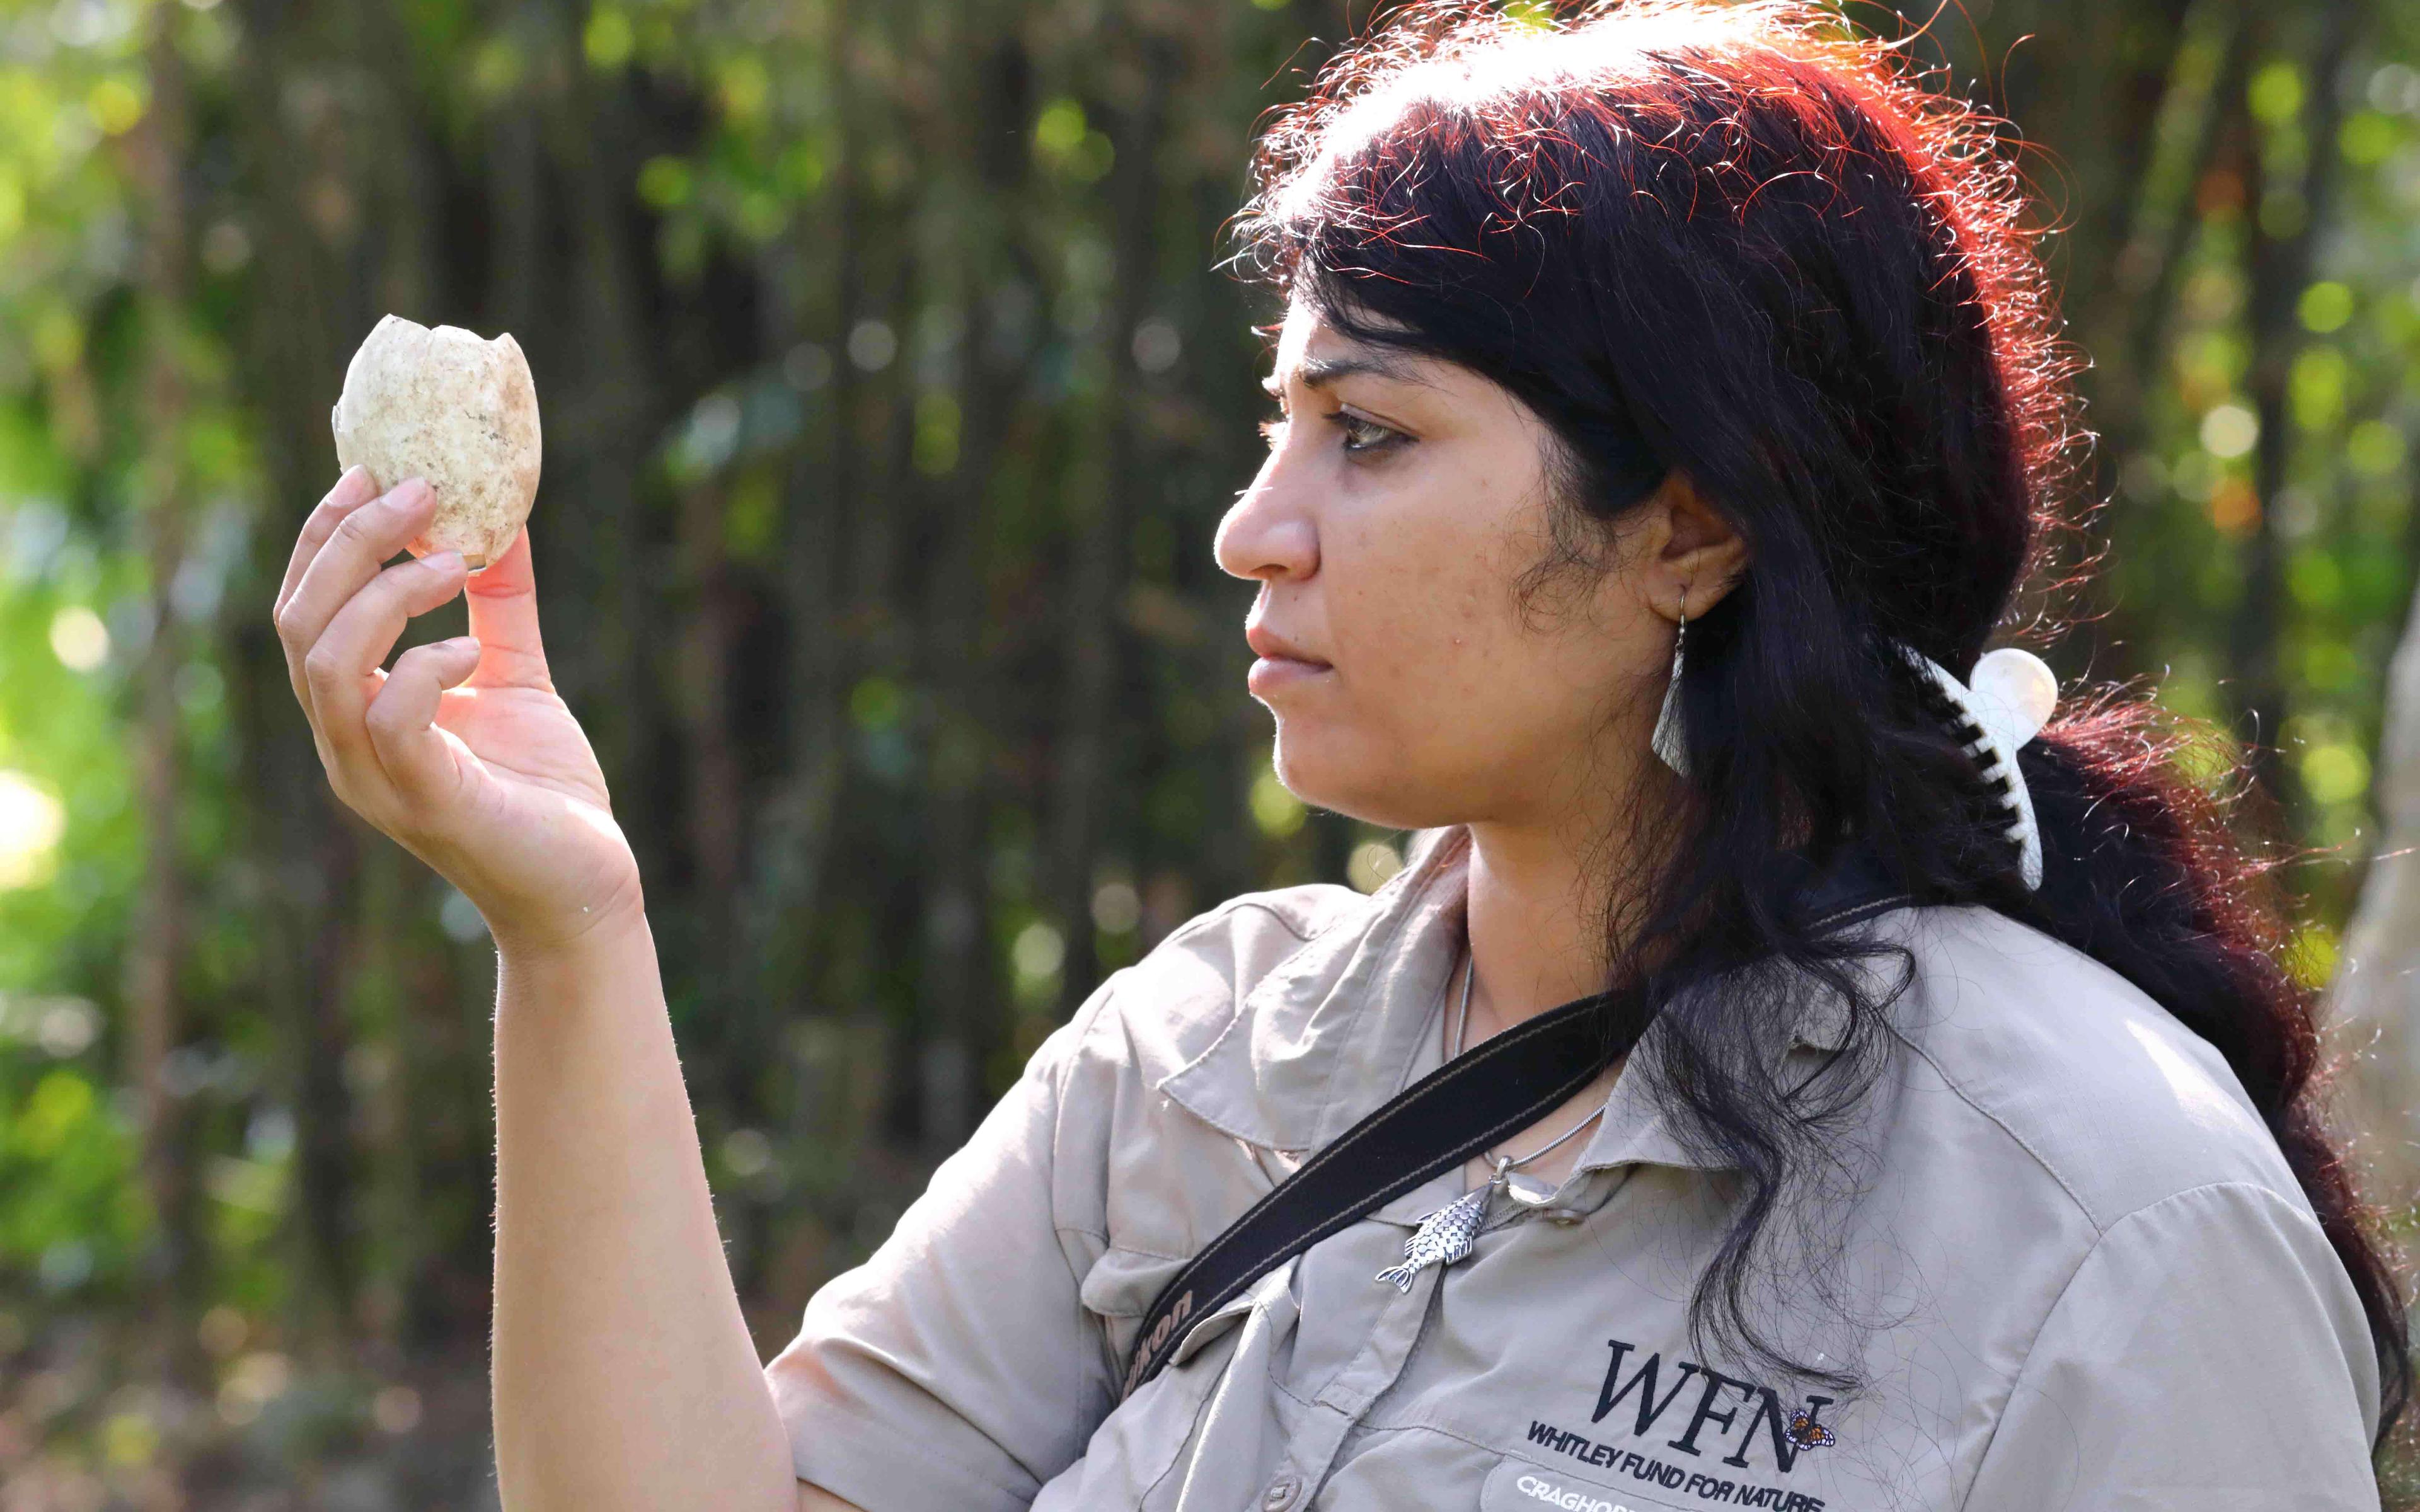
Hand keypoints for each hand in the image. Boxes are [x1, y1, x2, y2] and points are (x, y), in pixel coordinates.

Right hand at [273, 467, 643, 956]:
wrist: (582, 887)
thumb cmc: (543, 789)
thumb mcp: (517, 676)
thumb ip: (501, 609)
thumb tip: (504, 522)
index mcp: (357, 710)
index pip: (304, 610)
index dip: (326, 536)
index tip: (369, 470)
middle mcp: (347, 743)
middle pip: (301, 624)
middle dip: (350, 543)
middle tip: (418, 491)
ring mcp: (376, 776)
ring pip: (328, 666)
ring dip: (384, 595)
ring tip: (453, 558)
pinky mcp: (425, 801)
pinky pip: (391, 719)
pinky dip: (424, 668)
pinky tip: (468, 648)